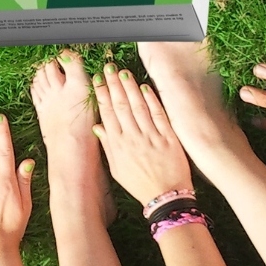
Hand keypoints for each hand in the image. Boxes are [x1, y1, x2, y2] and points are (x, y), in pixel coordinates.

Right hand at [91, 64, 190, 205]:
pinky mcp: (167, 138)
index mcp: (118, 145)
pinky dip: (151, 100)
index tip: (98, 80)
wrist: (166, 197)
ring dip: (129, 88)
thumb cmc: (139, 184)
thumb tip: (97, 127)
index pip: (107, 113)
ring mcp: (150, 137)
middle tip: (109, 68)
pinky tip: (145, 87)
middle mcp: (132, 138)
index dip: (102, 95)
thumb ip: (107, 146)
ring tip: (123, 73)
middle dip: (113, 85)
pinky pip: (158, 115)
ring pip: (137, 107)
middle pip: (120, 106)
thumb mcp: (116, 169)